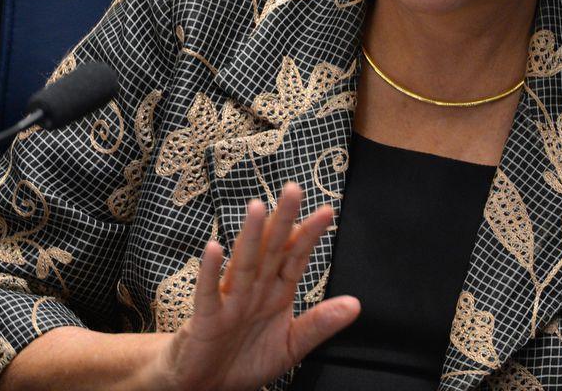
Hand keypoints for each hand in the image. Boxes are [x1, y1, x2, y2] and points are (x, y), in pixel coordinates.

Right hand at [150, 182, 360, 390]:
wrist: (208, 386)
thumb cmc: (246, 360)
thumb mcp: (290, 345)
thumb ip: (319, 324)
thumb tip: (355, 304)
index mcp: (277, 292)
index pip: (296, 257)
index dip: (309, 235)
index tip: (328, 212)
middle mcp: (255, 288)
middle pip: (270, 249)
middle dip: (282, 220)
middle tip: (293, 189)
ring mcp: (230, 300)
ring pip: (243, 262)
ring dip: (250, 236)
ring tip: (257, 207)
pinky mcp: (206, 318)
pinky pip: (207, 292)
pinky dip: (210, 272)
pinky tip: (214, 248)